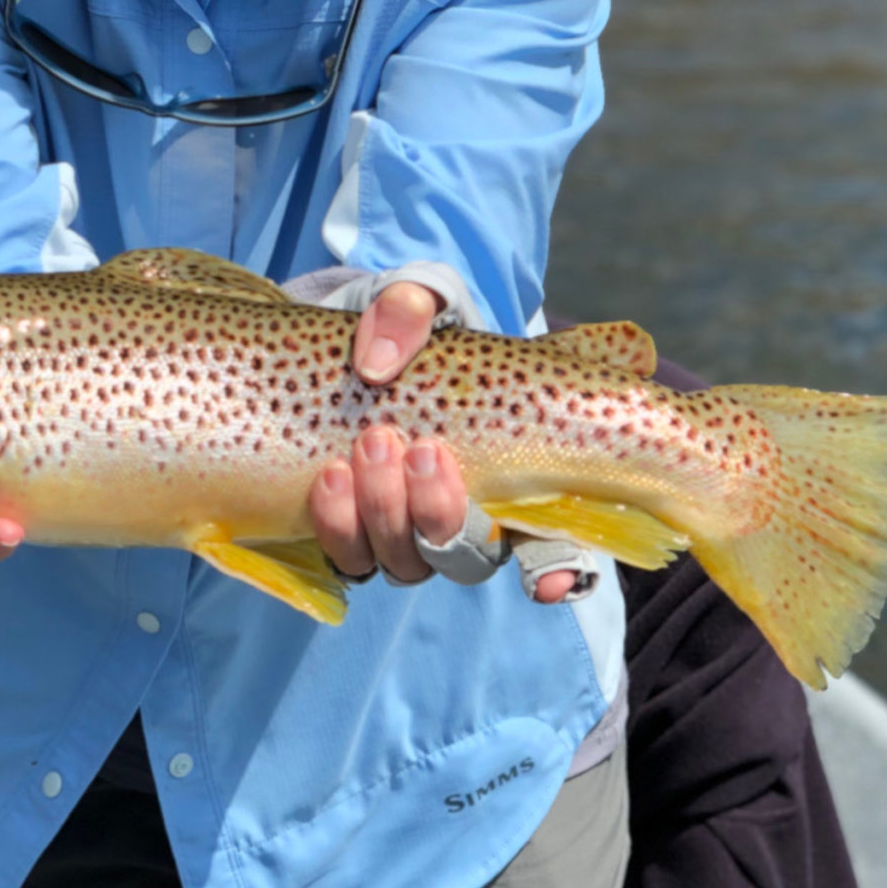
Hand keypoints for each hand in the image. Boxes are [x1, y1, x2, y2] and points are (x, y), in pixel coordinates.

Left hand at [334, 279, 579, 602]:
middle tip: (418, 448)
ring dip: (384, 512)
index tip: (547, 586)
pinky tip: (329, 484)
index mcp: (506, 481)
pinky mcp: (347, 526)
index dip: (558, 577)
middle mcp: (458, 519)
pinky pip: (344, 557)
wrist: (341, 344)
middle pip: (459, 558)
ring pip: (402, 561)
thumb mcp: (417, 301)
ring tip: (367, 444)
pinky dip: (337, 530)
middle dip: (437, 511)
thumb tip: (377, 361)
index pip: (550, 551)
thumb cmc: (404, 330)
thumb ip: (408, 310)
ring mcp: (402, 529)